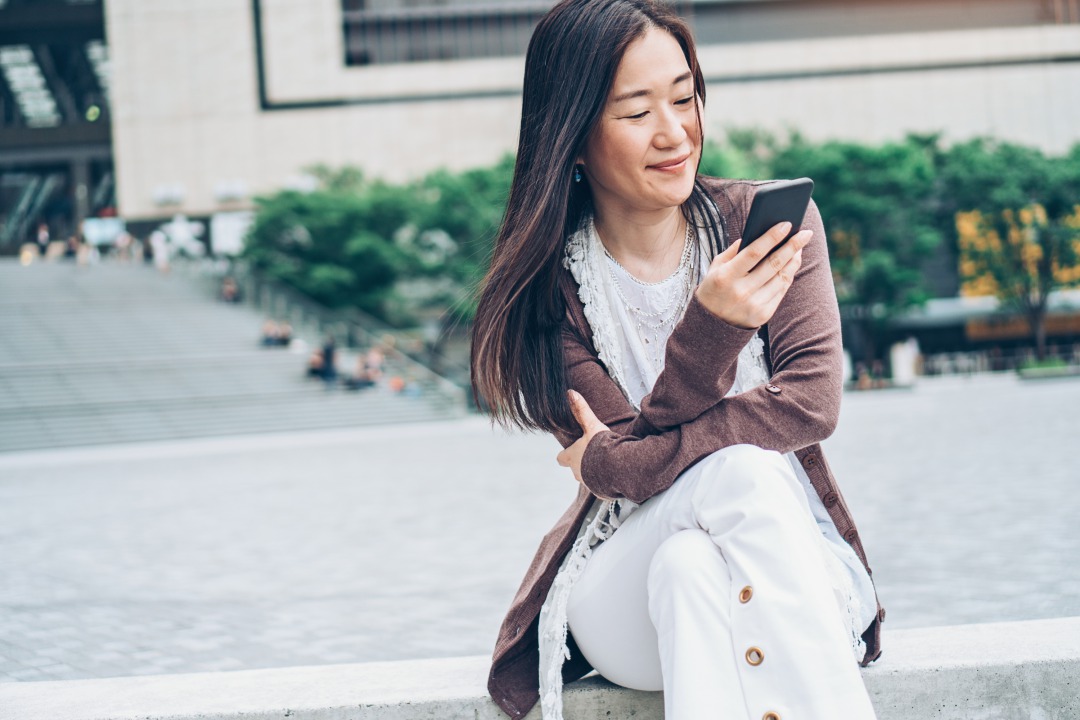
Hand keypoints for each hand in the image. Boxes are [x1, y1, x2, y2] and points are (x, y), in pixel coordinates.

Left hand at [556, 390, 609, 485]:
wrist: (617, 467)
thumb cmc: (601, 446)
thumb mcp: (592, 425)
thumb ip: (582, 410)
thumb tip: (570, 392)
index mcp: (571, 457)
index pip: (561, 458)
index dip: (565, 454)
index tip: (569, 450)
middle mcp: (577, 472)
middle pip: (575, 468)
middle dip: (582, 462)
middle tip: (592, 454)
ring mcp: (589, 483)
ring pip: (588, 477)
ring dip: (595, 471)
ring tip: (606, 463)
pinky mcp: (602, 492)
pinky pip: (602, 486)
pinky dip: (606, 481)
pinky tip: (615, 473)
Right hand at [695, 222, 811, 328]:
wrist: (710, 326)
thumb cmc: (713, 289)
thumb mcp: (715, 268)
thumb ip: (734, 251)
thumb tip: (757, 235)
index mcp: (726, 276)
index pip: (754, 252)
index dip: (772, 237)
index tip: (787, 225)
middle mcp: (741, 291)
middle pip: (774, 264)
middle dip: (793, 246)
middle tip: (806, 233)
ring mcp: (754, 305)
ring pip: (782, 277)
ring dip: (794, 260)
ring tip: (800, 247)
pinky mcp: (763, 314)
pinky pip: (781, 290)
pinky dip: (788, 275)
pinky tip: (792, 264)